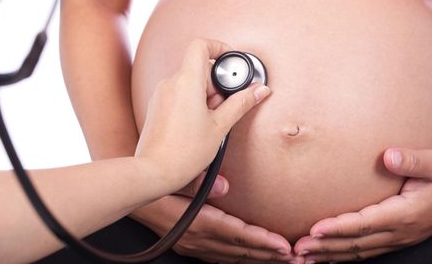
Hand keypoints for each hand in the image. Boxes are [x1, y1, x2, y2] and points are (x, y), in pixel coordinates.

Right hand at [131, 193, 294, 263]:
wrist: (134, 196)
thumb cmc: (158, 182)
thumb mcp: (177, 177)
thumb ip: (201, 182)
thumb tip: (226, 186)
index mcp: (199, 222)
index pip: (238, 235)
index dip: (263, 242)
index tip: (285, 246)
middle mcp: (198, 239)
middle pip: (240, 251)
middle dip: (270, 255)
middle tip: (297, 258)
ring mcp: (194, 245)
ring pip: (233, 257)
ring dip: (259, 259)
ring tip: (284, 260)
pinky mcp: (190, 245)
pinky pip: (221, 257)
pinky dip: (241, 258)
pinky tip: (253, 259)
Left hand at [135, 38, 270, 193]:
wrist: (154, 172)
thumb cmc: (184, 152)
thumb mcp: (220, 126)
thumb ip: (241, 104)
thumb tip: (259, 90)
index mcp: (187, 81)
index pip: (201, 45)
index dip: (219, 47)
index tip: (231, 63)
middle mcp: (171, 83)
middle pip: (199, 68)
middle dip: (217, 84)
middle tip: (224, 106)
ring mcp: (162, 95)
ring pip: (190, 82)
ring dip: (206, 95)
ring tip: (211, 120)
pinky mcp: (158, 107)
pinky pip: (179, 94)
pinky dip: (193, 102)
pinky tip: (198, 125)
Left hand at [293, 148, 431, 262]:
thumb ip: (412, 160)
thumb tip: (388, 156)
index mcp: (406, 214)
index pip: (365, 224)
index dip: (338, 227)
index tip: (314, 229)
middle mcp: (400, 231)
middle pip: (356, 243)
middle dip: (325, 246)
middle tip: (297, 249)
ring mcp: (398, 238)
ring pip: (359, 251)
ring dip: (330, 254)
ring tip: (303, 257)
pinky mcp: (396, 238)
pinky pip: (366, 251)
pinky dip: (344, 255)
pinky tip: (327, 256)